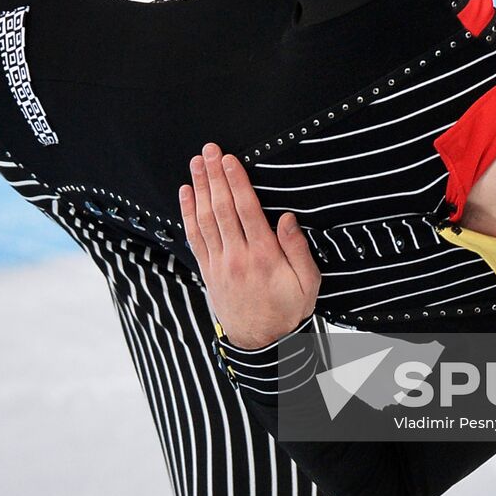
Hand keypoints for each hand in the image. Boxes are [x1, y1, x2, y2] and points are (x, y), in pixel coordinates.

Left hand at [179, 143, 320, 348]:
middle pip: (222, 209)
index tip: (229, 159)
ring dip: (199, 189)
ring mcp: (219, 264)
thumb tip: (289, 218)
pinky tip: (186, 193)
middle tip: (208, 150)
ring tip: (196, 163)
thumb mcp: (308, 283)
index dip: (236, 182)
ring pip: (205, 219)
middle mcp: (238, 257)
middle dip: (215, 176)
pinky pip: (194, 237)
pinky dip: (188, 213)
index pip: (246, 210)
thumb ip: (298, 249)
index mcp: (264, 256)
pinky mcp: (208, 271)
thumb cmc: (289, 310)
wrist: (263, 345)